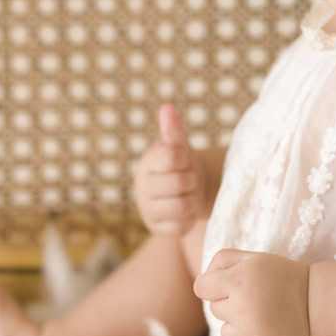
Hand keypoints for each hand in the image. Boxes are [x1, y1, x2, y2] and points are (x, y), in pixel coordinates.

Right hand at [133, 103, 209, 237]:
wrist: (182, 192)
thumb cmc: (179, 165)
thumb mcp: (178, 147)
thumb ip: (172, 130)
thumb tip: (167, 107)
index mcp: (148, 162)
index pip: (173, 157)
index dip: (186, 159)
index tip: (184, 160)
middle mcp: (143, 186)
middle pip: (180, 183)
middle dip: (192, 181)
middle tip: (190, 178)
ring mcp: (148, 209)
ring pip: (181, 207)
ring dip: (192, 200)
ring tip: (188, 194)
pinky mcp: (157, 228)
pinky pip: (180, 226)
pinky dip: (188, 218)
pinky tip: (185, 210)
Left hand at [193, 249, 310, 335]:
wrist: (315, 301)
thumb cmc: (280, 275)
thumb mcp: (253, 257)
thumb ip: (221, 260)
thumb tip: (202, 282)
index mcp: (237, 281)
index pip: (201, 288)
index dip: (214, 284)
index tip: (230, 283)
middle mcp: (241, 309)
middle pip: (214, 309)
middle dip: (229, 302)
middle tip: (255, 296)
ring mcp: (251, 335)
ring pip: (225, 332)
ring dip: (238, 324)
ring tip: (261, 313)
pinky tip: (268, 328)